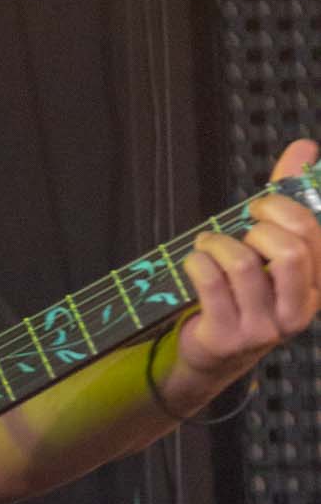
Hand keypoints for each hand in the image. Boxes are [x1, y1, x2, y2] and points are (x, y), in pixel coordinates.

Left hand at [168, 138, 320, 403]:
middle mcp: (296, 312)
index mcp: (314, 287)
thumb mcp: (269, 250)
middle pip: (290, 252)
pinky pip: (210, 283)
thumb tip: (305, 148)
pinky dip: (197, 262)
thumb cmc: (243, 294)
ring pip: (244, 265)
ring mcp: (262, 330)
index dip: (282, 209)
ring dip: (218, 243)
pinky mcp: (226, 338)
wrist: (213, 355)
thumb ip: (288, 199)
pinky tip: (195, 262)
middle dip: (259, 227)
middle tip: (241, 227)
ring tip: (207, 244)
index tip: (259, 207)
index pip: (312, 236)